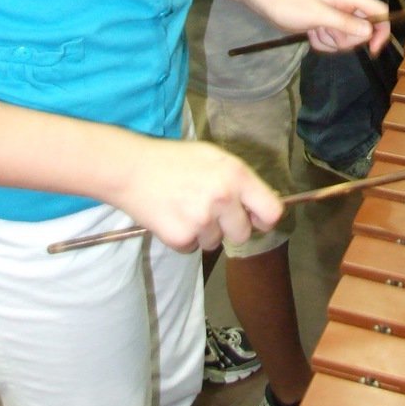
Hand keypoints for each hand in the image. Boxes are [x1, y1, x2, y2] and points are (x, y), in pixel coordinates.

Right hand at [117, 136, 283, 252]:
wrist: (132, 169)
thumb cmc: (176, 160)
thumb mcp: (215, 157)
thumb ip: (240, 180)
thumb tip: (260, 205)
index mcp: (236, 175)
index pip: (272, 212)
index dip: (264, 219)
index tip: (256, 220)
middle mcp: (223, 198)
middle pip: (243, 234)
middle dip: (229, 227)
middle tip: (209, 210)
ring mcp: (202, 220)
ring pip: (215, 243)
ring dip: (204, 232)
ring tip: (185, 207)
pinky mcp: (181, 237)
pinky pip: (192, 248)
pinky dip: (184, 238)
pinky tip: (172, 216)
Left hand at [253, 0, 390, 56]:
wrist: (268, 3)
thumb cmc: (291, 5)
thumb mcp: (319, 15)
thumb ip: (345, 23)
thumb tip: (369, 32)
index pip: (379, 12)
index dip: (380, 31)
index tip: (372, 49)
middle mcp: (346, 6)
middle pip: (363, 31)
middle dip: (345, 38)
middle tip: (326, 31)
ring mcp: (336, 16)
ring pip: (348, 39)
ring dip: (331, 41)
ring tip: (315, 30)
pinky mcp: (326, 26)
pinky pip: (334, 42)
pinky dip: (323, 43)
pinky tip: (311, 34)